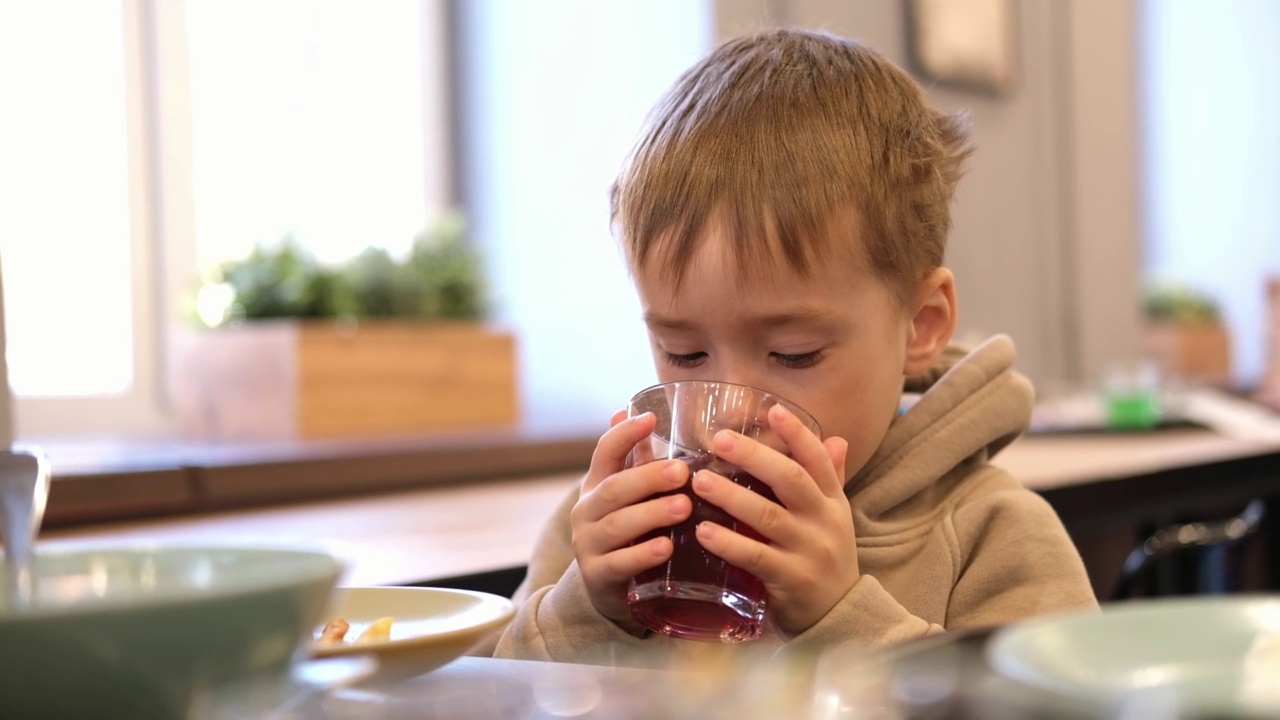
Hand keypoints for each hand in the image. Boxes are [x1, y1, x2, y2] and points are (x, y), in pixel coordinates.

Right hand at [569, 410, 692, 630]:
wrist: (607, 588)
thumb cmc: (628, 531)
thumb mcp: (630, 496)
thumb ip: (637, 460)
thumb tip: (642, 412)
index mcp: (596, 485)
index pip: (604, 452)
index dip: (624, 434)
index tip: (651, 418)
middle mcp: (586, 512)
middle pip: (613, 489)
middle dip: (648, 478)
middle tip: (682, 472)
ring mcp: (589, 544)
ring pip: (617, 525)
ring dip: (651, 514)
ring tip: (684, 507)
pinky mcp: (598, 576)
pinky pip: (619, 564)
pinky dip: (642, 555)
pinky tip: (666, 548)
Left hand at [690, 403, 854, 634]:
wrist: (839, 617)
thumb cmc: (824, 559)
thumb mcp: (834, 517)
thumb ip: (831, 478)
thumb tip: (837, 437)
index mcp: (832, 501)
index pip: (818, 460)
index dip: (797, 434)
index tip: (773, 410)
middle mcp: (824, 521)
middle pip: (791, 480)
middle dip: (755, 456)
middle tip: (718, 438)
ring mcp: (809, 551)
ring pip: (769, 516)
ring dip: (732, 497)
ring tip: (700, 480)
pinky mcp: (791, 580)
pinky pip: (756, 558)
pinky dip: (730, 543)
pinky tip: (703, 532)